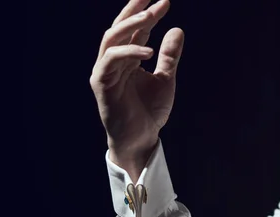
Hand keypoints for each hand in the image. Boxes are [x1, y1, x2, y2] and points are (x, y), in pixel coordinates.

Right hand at [90, 0, 183, 181]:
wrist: (141, 139)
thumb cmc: (149, 112)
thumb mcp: (165, 79)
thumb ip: (169, 56)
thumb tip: (177, 29)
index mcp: (127, 59)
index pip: (136, 30)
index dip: (149, 14)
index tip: (165, 2)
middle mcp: (113, 61)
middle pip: (120, 27)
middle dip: (136, 10)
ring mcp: (105, 70)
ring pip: (112, 37)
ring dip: (131, 24)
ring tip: (152, 15)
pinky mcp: (101, 82)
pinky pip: (111, 59)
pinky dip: (129, 51)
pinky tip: (148, 50)